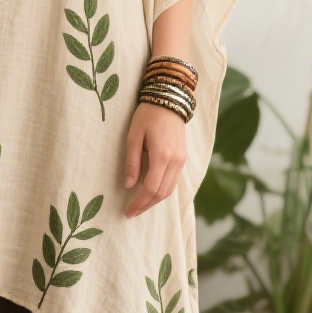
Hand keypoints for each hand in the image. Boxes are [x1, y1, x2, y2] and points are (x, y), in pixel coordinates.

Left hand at [123, 102, 186, 216]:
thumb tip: (129, 185)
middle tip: (131, 213)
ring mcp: (182, 161)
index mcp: (162, 156)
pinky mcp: (183, 158)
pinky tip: (151, 193)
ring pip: (170, 190)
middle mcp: (175, 161)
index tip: (128, 211)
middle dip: (146, 205)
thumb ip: (132, 162)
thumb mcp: (134, 136)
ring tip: (139, 206)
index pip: (150, 188)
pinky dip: (162, 190)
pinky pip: (174, 181)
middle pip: (162, 193)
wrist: (170, 99)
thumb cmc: (148, 115)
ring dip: (154, 201)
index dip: (139, 202)